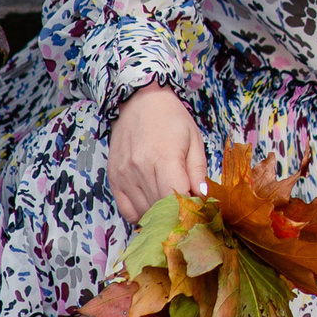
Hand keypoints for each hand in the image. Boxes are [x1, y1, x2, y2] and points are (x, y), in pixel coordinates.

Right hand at [110, 83, 207, 220]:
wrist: (139, 102)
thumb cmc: (171, 118)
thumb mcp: (194, 139)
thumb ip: (198, 170)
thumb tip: (202, 196)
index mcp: (164, 157)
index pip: (176, 196)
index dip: (189, 206)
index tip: (197, 206)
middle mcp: (141, 168)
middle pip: (160, 207)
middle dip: (177, 212)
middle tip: (187, 208)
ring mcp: (124, 175)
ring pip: (144, 211)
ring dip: (160, 214)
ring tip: (170, 204)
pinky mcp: (114, 179)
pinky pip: (126, 210)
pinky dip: (141, 214)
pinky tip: (152, 206)